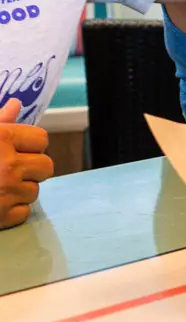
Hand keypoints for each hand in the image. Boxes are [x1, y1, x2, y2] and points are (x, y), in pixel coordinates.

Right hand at [0, 99, 53, 229]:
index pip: (42, 139)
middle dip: (31, 169)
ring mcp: (6, 192)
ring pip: (34, 191)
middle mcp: (9, 164)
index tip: (19, 150)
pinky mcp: (0, 217)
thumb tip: (15, 104)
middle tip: (10, 171)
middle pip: (46, 166)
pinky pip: (23, 212)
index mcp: (3, 138)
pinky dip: (11, 211)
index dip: (31, 145)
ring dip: (19, 191)